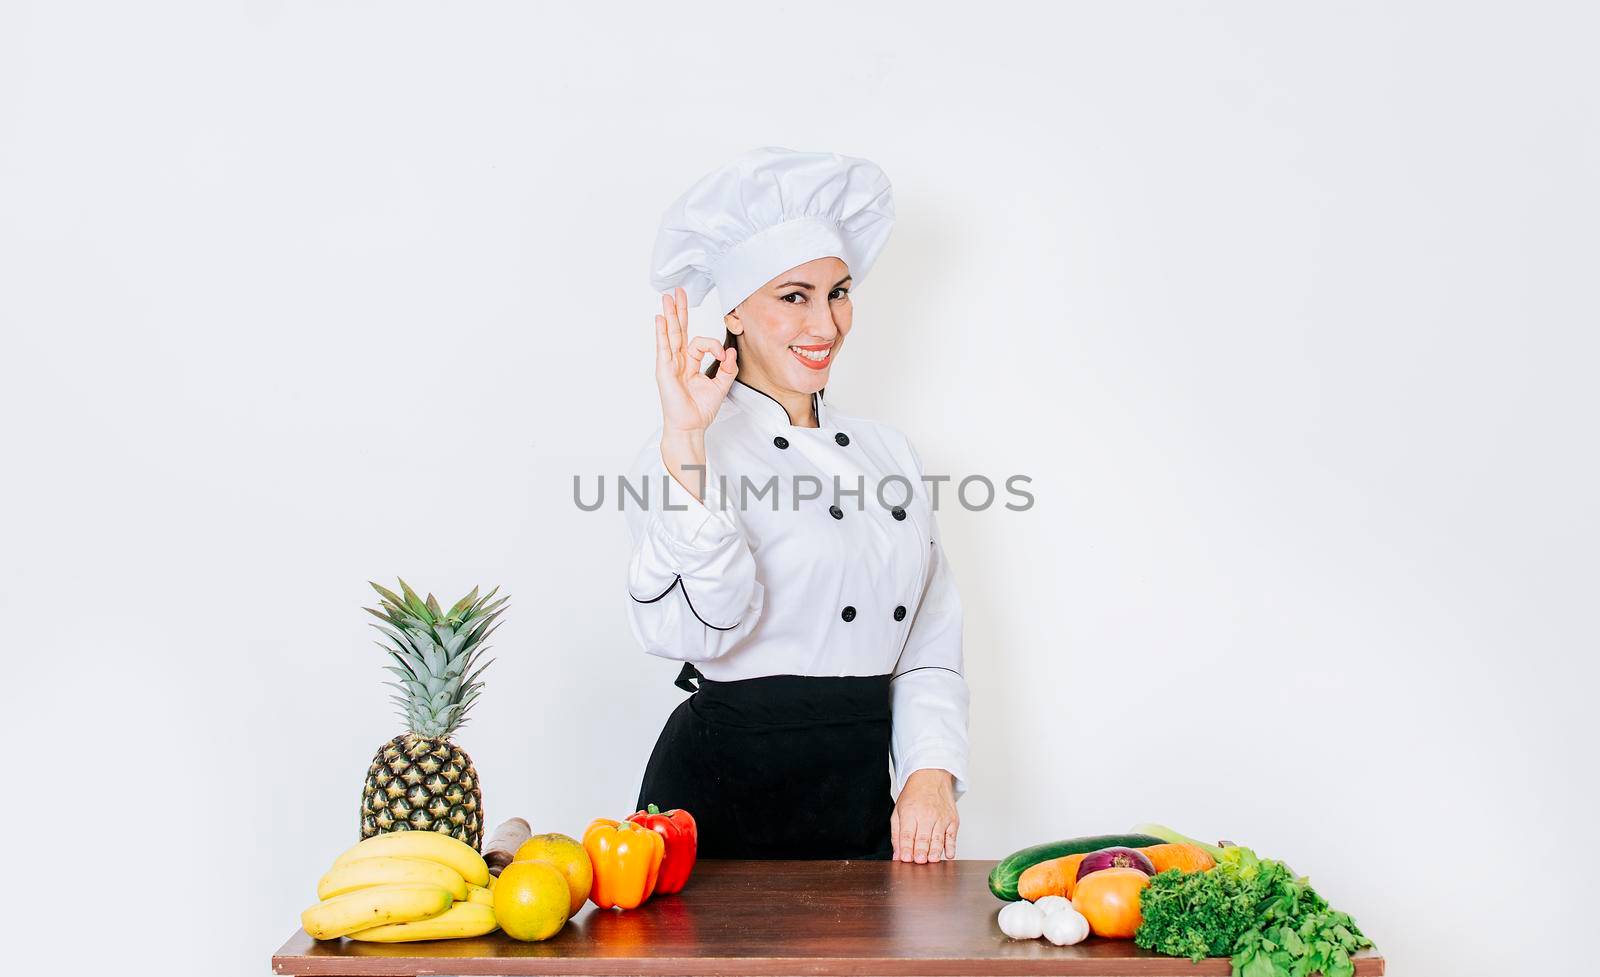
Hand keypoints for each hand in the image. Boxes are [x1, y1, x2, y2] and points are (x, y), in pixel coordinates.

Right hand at [655, 286, 736, 435]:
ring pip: (671, 334)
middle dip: (679, 310)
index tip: (722, 357)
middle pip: (679, 330)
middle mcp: (679, 361)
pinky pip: (664, 348)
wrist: (690, 427)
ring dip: (670, 314)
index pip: (701, 343)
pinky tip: (661, 319)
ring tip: (667, 297)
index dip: (714, 346)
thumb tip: (730, 350)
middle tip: (678, 292)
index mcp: (690, 364)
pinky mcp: (664, 370)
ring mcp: (670, 364)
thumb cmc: (701, 410)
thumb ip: (727, 368)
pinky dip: (662, 333)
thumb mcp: (721, 386)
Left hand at [890, 769, 958, 862]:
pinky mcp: (952, 820)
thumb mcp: (898, 811)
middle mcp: (926, 815)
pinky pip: (952, 836)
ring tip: (931, 860)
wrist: (931, 777)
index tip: (905, 859)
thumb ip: (897, 835)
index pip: (907, 834)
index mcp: (910, 812)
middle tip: (919, 861)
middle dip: (921, 851)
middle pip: (923, 837)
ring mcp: (941, 818)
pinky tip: (948, 854)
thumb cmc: (913, 795)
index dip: (906, 847)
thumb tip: (897, 855)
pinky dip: (951, 846)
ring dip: (935, 851)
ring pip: (938, 838)